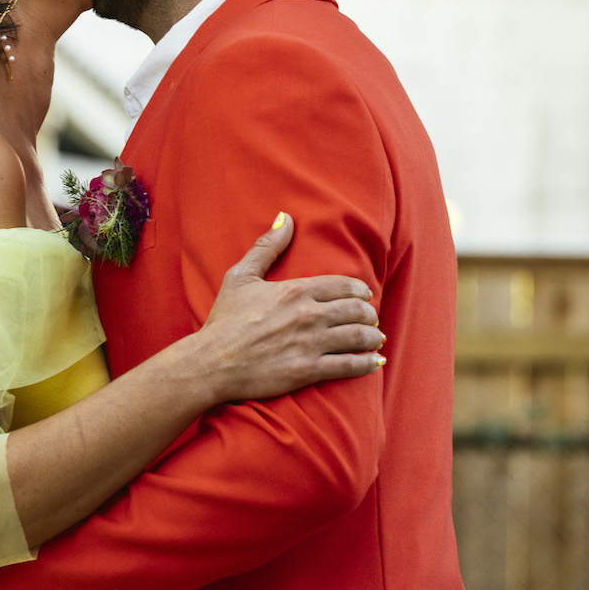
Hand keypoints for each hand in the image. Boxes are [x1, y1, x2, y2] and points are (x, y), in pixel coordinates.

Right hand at [199, 213, 383, 404]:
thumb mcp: (240, 277)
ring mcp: (311, 344)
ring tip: (377, 337)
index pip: (343, 285)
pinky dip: (367, 363)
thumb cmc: (224, 320)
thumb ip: (266, 247)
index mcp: (296, 290)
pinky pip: (349, 366)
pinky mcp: (308, 371)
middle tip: (371, 317)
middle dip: (369, 313)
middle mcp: (309, 315)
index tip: (364, 295)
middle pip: (356, 310)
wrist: (212, 362)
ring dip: (372, 336)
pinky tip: (375, 361)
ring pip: (358, 337)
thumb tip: (285, 218)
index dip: (359, 290)